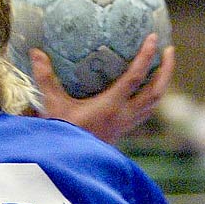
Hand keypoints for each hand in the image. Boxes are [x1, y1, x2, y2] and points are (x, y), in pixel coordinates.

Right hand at [33, 33, 174, 142]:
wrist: (68, 166)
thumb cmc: (59, 135)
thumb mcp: (51, 106)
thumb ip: (45, 79)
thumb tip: (35, 51)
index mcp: (110, 106)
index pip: (135, 77)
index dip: (146, 56)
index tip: (153, 37)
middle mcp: (123, 116)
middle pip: (156, 92)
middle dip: (166, 70)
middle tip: (169, 49)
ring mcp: (126, 125)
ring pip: (153, 104)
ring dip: (161, 84)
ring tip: (163, 66)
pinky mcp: (123, 131)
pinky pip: (145, 112)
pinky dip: (151, 98)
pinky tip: (147, 88)